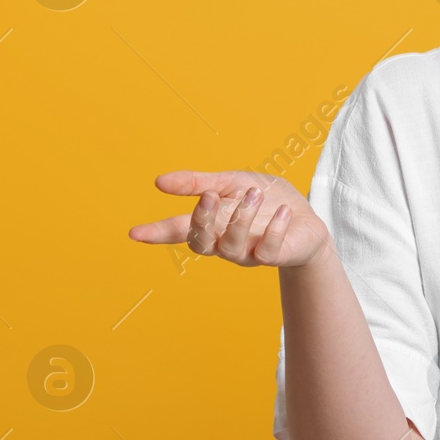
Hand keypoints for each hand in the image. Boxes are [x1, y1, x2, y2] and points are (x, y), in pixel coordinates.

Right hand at [127, 170, 332, 267]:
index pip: (178, 230)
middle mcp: (224, 243)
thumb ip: (199, 183)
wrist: (305, 217)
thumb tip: (159, 182)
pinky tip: (282, 212)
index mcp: (211, 224)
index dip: (157, 233)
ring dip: (241, 217)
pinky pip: (267, 251)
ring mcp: (248, 253)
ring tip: (254, 193)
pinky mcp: (274, 257)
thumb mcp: (232, 182)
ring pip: (232, 245)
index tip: (135, 233)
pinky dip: (273, 229)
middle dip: (202, 219)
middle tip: (209, 196)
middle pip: (201, 242)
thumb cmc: (265, 199)